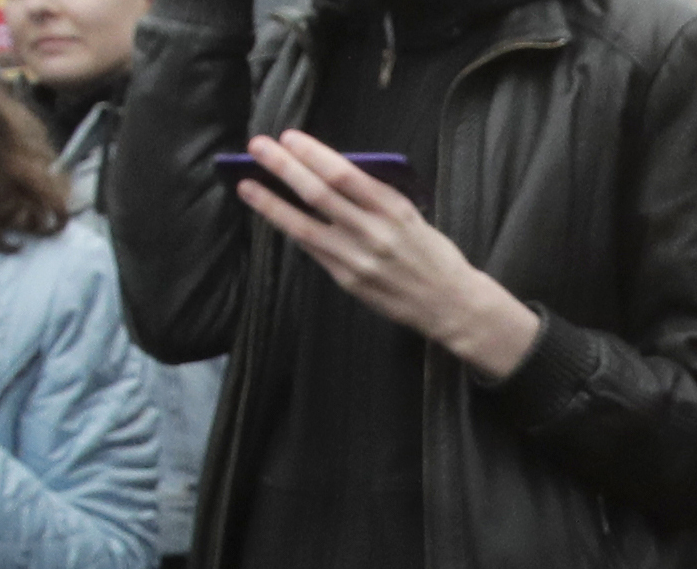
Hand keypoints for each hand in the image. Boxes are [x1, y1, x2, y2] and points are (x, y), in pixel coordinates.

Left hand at [237, 131, 544, 377]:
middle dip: (283, 167)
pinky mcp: (347, 280)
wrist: (450, 303)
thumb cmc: (432, 254)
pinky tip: (271, 212)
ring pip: (304, 225)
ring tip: (246, 183)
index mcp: (394, 208)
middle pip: (318, 193)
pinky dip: (289, 228)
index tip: (288, 137)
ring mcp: (357, 259)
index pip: (344, 173)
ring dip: (271, 202)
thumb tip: (331, 172)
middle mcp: (373, 232)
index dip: (312, 153)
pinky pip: (312, 249)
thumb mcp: (412, 214)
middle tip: (256, 147)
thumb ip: (374, 196)